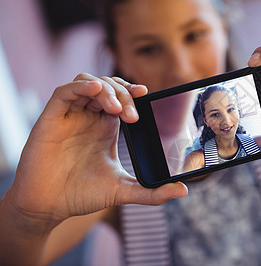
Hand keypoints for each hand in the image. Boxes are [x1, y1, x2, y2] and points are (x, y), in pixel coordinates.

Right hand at [4, 74, 187, 232]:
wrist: (48, 207)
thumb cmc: (81, 194)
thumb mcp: (122, 191)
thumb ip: (151, 192)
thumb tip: (182, 191)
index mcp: (105, 127)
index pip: (122, 98)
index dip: (133, 92)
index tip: (147, 94)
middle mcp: (89, 117)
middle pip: (108, 87)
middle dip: (124, 94)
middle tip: (133, 116)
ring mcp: (71, 116)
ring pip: (89, 83)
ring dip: (106, 89)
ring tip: (117, 109)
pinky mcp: (52, 118)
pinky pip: (65, 91)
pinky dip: (81, 86)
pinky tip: (96, 91)